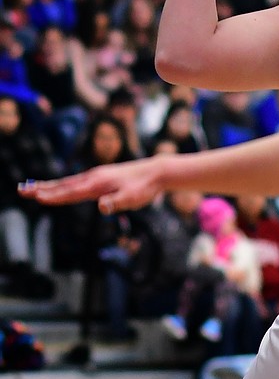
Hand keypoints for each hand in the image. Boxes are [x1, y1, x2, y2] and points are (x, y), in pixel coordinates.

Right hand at [20, 157, 164, 212]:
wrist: (156, 172)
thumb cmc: (144, 188)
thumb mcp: (133, 199)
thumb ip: (116, 203)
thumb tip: (101, 207)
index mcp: (98, 184)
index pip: (72, 192)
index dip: (55, 197)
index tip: (37, 198)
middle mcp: (94, 177)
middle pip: (63, 185)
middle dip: (42, 189)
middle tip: (21, 191)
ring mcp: (96, 176)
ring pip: (68, 182)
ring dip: (49, 186)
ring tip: (31, 188)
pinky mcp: (101, 176)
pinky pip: (77, 181)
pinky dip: (63, 184)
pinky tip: (58, 187)